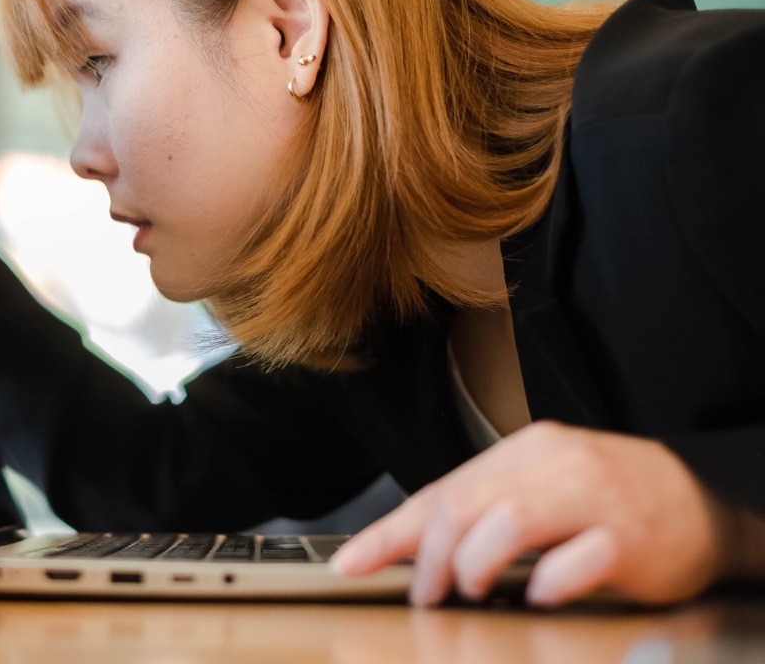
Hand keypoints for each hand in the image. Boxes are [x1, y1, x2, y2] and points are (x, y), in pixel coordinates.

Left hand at [330, 421, 737, 606]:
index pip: (440, 492)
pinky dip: (546, 582)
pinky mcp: (629, 537)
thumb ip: (484, 510)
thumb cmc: (607, 500)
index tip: (351, 564)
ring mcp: (593, 498)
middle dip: (429, 558)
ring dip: (476, 566)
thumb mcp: (540, 490)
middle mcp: (552, 466)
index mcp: (523, 452)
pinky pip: (575, 559)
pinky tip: (538, 596)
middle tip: (424, 595)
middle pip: (464, 506)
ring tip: (472, 592)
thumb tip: (415, 548)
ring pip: (508, 523)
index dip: (389, 534)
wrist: (699, 506)